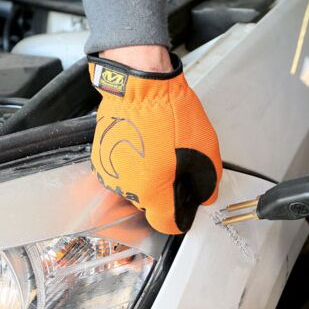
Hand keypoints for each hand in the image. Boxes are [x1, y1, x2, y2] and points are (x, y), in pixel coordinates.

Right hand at [88, 48, 221, 233]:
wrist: (140, 84)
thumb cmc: (169, 113)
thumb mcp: (206, 151)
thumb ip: (207, 183)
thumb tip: (206, 196)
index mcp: (152, 192)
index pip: (167, 224)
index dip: (181, 217)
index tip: (187, 208)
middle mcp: (126, 188)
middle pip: (150, 206)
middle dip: (166, 194)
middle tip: (179, 169)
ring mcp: (110, 172)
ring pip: (135, 189)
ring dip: (148, 179)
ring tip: (160, 153)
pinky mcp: (101, 157)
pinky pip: (122, 172)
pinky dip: (134, 165)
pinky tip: (145, 147)